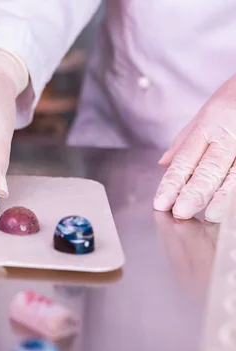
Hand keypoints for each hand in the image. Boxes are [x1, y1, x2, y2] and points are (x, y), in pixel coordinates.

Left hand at [154, 74, 235, 222]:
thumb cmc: (235, 97)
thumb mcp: (207, 112)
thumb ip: (185, 141)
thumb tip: (164, 164)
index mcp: (209, 125)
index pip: (185, 159)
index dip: (172, 183)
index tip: (161, 203)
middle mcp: (229, 134)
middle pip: (210, 167)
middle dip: (194, 192)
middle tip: (180, 212)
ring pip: (235, 172)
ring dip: (222, 196)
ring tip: (210, 215)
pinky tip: (231, 206)